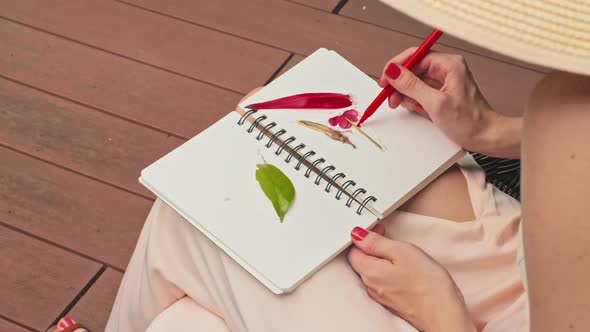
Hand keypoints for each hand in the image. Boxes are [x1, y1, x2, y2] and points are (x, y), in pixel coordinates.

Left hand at [347, 224, 474, 331]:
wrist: (443, 313)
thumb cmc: (426, 283)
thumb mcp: (401, 251)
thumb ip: (376, 243)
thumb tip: (357, 235)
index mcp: (369, 272)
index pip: (353, 251)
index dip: (363, 236)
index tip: (378, 229)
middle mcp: (371, 286)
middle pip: (362, 261)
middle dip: (371, 246)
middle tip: (388, 236)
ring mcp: (382, 296)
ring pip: (374, 271)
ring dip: (381, 258)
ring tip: (398, 251)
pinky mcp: (393, 301)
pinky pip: (384, 281)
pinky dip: (389, 270)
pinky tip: (403, 267)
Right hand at [378, 48, 520, 157]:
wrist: (486, 136)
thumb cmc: (469, 122)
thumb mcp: (435, 103)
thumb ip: (412, 86)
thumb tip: (393, 72)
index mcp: (449, 64)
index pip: (416, 56)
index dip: (397, 67)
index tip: (385, 80)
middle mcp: (448, 69)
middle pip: (414, 68)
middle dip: (399, 82)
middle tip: (388, 95)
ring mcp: (445, 81)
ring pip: (416, 80)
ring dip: (405, 92)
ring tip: (399, 103)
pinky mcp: (443, 92)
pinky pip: (422, 90)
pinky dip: (413, 98)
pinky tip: (412, 106)